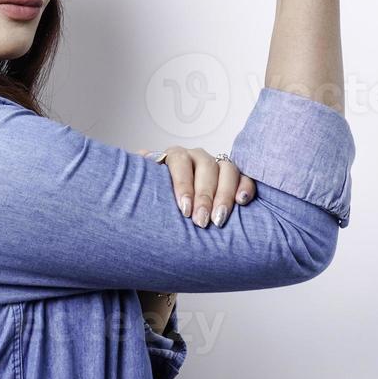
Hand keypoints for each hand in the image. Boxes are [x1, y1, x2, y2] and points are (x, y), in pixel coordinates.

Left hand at [136, 145, 255, 227]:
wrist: (168, 203)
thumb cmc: (155, 196)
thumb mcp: (142, 186)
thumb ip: (136, 177)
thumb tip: (132, 166)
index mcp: (173, 156)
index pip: (180, 162)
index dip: (183, 184)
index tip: (183, 209)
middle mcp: (196, 157)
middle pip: (206, 167)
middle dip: (205, 196)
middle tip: (201, 222)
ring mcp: (217, 165)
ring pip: (227, 171)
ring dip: (225, 194)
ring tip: (220, 219)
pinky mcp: (234, 177)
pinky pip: (245, 177)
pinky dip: (245, 187)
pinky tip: (242, 202)